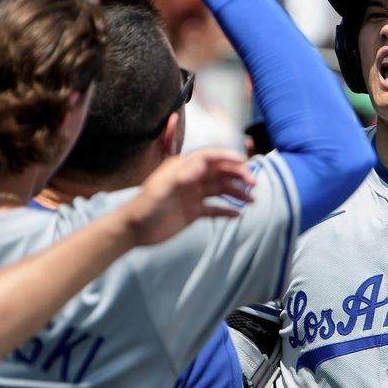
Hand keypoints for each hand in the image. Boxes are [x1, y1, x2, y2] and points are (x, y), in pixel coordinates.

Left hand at [123, 148, 255, 245]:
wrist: (134, 230)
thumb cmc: (144, 207)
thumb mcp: (161, 189)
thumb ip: (181, 176)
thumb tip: (202, 164)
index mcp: (183, 168)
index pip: (210, 157)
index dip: (228, 158)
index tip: (245, 164)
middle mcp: (190, 179)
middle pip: (219, 172)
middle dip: (238, 176)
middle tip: (253, 185)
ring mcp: (193, 195)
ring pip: (220, 189)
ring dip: (236, 192)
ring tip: (251, 201)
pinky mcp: (193, 212)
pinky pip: (214, 208)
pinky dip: (227, 210)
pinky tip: (237, 214)